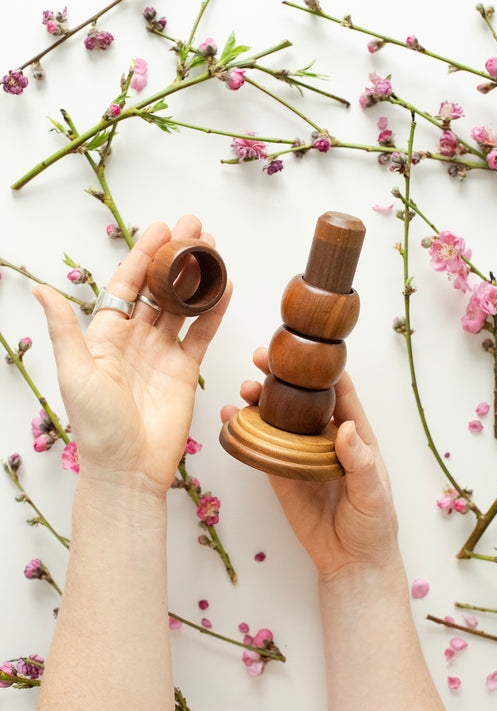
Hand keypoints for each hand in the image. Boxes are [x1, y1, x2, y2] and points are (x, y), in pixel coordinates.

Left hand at [35, 215, 231, 495]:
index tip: (161, 228)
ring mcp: (162, 354)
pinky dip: (214, 311)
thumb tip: (40, 289)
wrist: (128, 468)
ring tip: (213, 249)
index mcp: (107, 335)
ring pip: (182, 306)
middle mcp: (135, 340)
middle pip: (158, 288)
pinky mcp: (185, 371)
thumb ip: (65, 329)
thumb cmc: (97, 426)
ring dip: (197, 277)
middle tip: (195, 228)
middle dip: (176, 257)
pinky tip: (225, 287)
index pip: (128, 285)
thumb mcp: (76, 372)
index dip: (144, 255)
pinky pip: (201, 334)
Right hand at [221, 348, 400, 578]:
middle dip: (282, 376)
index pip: (340, 393)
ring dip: (260, 399)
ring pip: (277, 417)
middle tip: (262, 359)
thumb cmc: (373, 525)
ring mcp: (299, 454)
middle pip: (301, 397)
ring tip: (245, 388)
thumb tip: (346, 429)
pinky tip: (230, 418)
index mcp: (354, 435)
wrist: (350, 562)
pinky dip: (244, 431)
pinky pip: (261, 448)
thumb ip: (360, 463)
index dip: (324, 369)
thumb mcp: (373, 494)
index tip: (305, 350)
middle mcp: (324, 437)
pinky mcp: (279, 473)